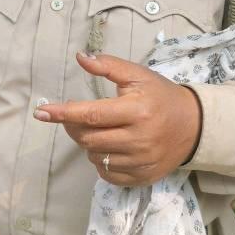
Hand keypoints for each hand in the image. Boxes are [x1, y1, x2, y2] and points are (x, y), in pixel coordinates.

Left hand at [32, 52, 202, 185]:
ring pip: (95, 157)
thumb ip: (109, 66)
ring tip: (102, 130)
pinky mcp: (142, 177)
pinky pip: (107, 175)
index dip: (63, 113)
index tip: (40, 112)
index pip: (92, 114)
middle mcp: (139, 139)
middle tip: (77, 117)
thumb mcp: (138, 75)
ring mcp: (141, 161)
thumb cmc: (161, 96)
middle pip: (89, 139)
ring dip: (89, 144)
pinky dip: (101, 162)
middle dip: (75, 127)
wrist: (194, 125)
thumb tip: (80, 58)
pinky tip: (110, 147)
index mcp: (136, 110)